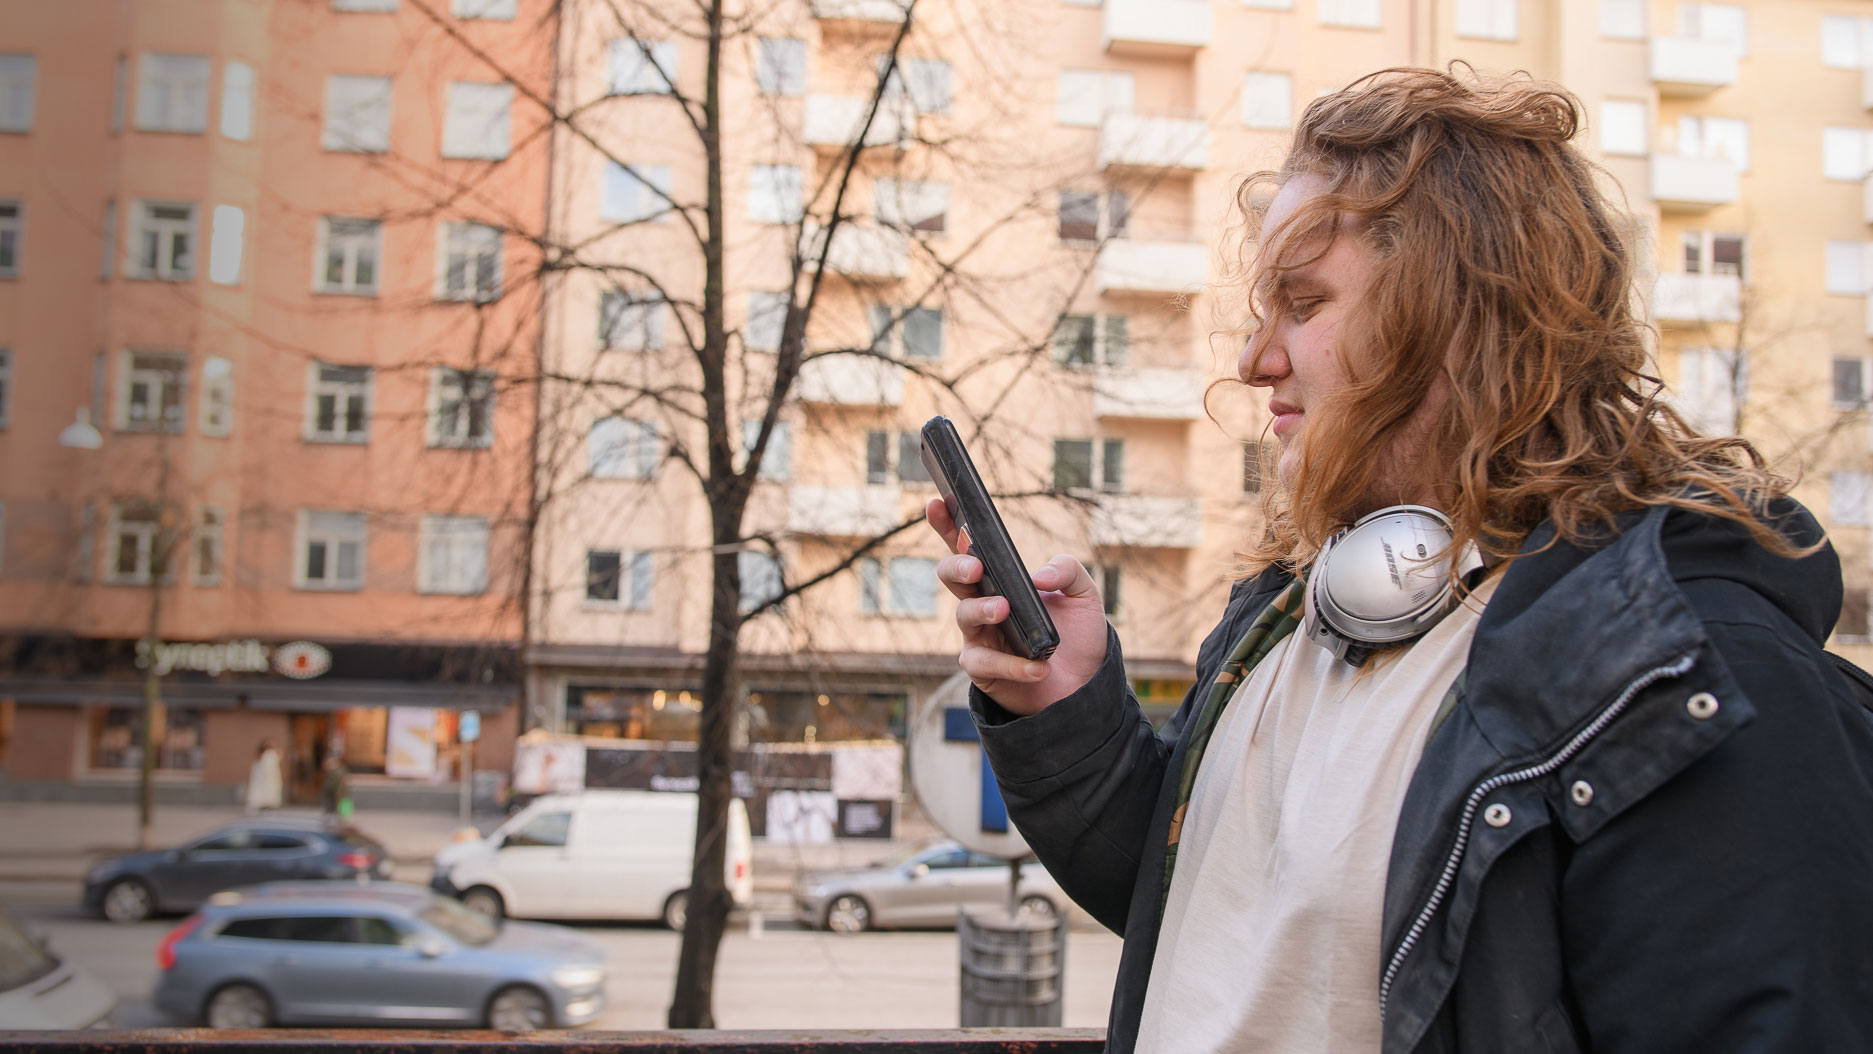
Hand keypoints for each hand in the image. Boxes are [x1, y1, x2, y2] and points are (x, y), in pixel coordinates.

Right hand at [927, 497, 1108, 716]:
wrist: (1086, 686)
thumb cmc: (1077, 636)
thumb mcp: (1083, 595)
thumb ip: (1068, 570)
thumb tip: (1037, 576)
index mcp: (1000, 580)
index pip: (968, 547)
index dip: (948, 525)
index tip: (937, 503)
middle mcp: (983, 604)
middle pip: (952, 577)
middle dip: (957, 566)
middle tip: (976, 567)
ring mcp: (981, 637)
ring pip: (963, 616)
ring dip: (982, 610)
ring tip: (1004, 610)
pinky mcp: (986, 671)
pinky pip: (986, 663)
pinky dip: (1012, 664)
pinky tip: (1037, 666)